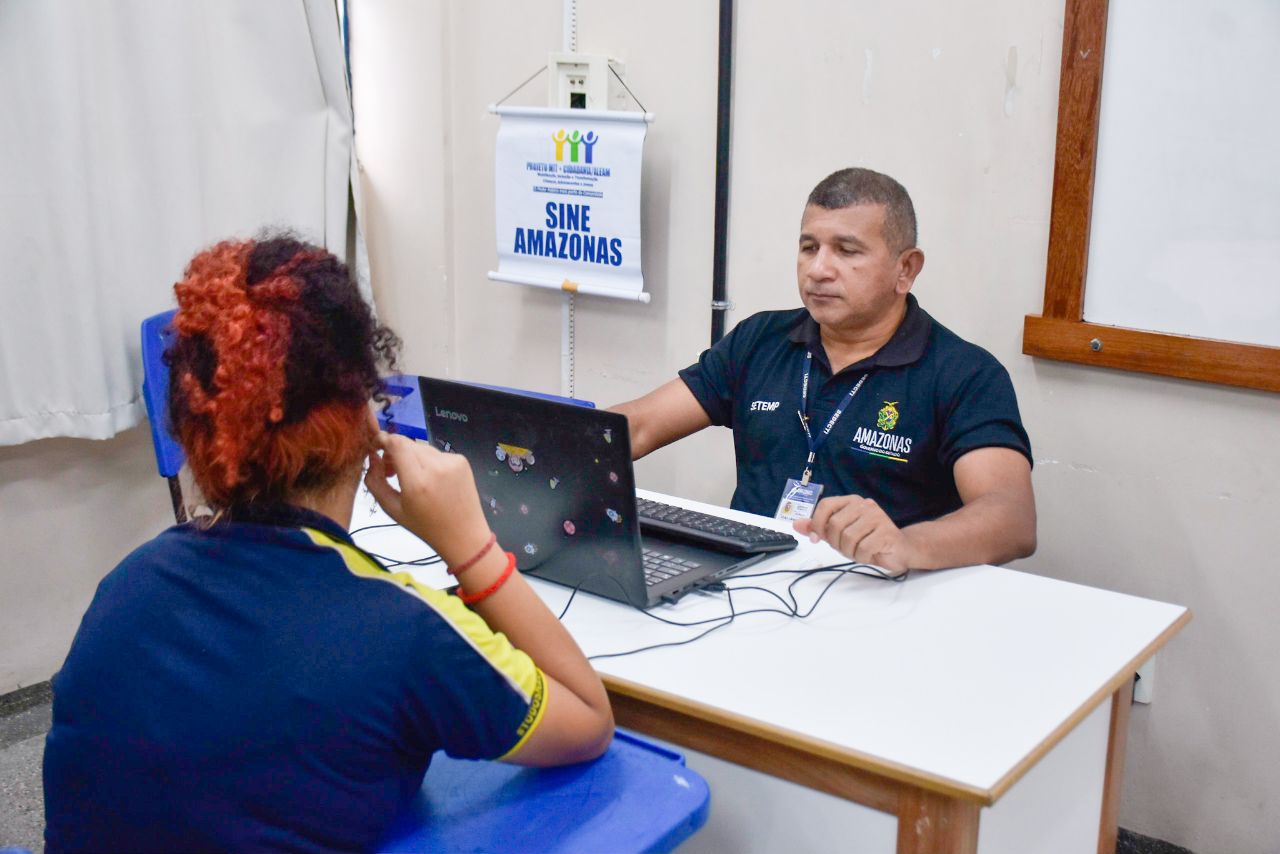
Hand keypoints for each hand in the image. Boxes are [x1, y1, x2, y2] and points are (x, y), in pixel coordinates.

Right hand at [364, 432, 491, 565]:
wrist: (464, 534)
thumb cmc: (425, 526)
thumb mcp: (393, 509)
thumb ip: (376, 482)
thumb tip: (372, 457)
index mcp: (417, 481)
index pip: (397, 443)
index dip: (383, 440)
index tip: (376, 447)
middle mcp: (436, 466)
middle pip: (408, 443)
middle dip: (395, 452)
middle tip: (390, 471)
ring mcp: (452, 461)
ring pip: (422, 448)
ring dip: (412, 457)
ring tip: (410, 477)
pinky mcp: (462, 460)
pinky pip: (437, 454)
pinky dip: (429, 462)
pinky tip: (431, 480)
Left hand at [794, 494, 911, 572]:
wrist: (900, 550)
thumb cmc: (867, 540)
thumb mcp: (838, 534)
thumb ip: (819, 528)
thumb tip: (796, 524)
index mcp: (851, 501)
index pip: (825, 505)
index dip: (817, 523)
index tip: (816, 539)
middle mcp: (864, 505)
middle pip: (835, 525)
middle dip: (836, 543)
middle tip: (846, 548)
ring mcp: (877, 517)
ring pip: (848, 538)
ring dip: (850, 551)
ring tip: (859, 550)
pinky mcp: (886, 532)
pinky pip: (863, 548)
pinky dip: (862, 557)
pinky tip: (870, 554)